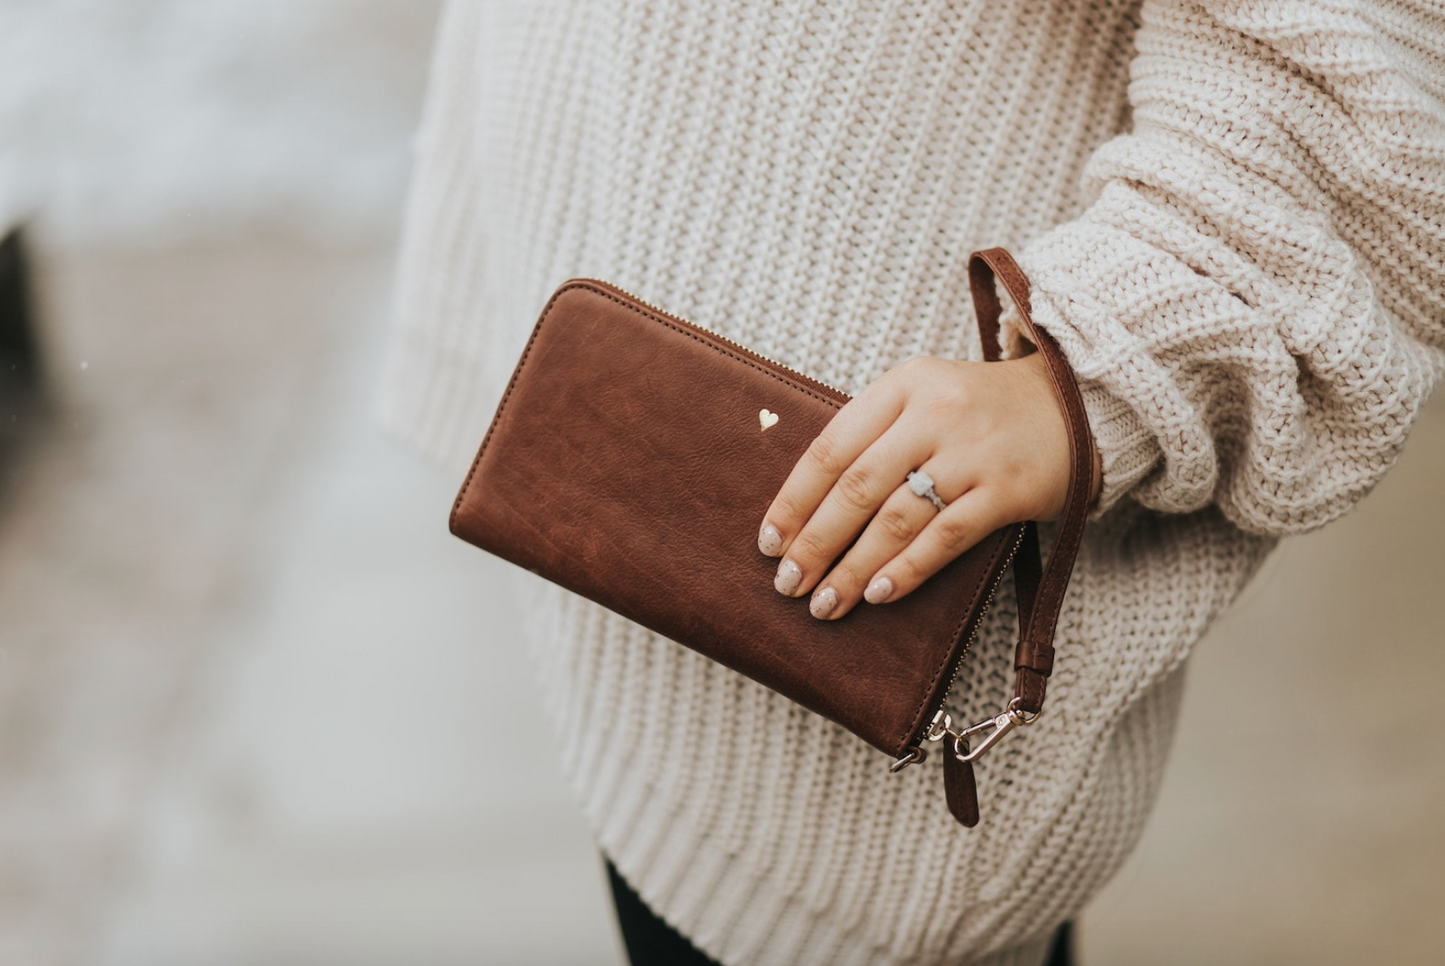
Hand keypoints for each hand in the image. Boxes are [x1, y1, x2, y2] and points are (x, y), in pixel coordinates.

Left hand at [757, 351, 1098, 619]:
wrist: (1077, 402)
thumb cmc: (981, 411)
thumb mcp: (924, 397)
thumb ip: (874, 436)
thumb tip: (806, 508)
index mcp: (903, 385)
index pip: (831, 447)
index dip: (794, 499)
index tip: (769, 541)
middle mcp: (935, 413)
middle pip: (857, 487)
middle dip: (815, 542)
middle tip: (786, 583)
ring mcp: (973, 452)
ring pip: (896, 518)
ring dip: (853, 567)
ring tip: (824, 603)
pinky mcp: (1008, 489)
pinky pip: (946, 537)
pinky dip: (907, 569)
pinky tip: (878, 594)